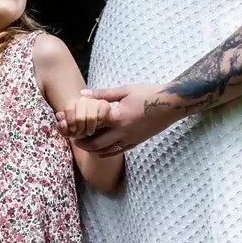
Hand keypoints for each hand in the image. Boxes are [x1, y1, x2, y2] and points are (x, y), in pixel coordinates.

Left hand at [59, 84, 180, 156]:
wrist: (171, 104)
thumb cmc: (148, 94)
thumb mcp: (124, 90)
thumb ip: (102, 94)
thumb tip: (83, 94)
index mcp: (118, 117)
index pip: (92, 125)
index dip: (79, 126)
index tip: (70, 125)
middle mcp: (123, 132)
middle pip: (96, 144)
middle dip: (83, 143)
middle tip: (74, 139)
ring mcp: (130, 139)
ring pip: (106, 151)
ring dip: (93, 149)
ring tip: (85, 144)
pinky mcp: (136, 143)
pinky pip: (117, 152)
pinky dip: (106, 152)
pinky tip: (100, 150)